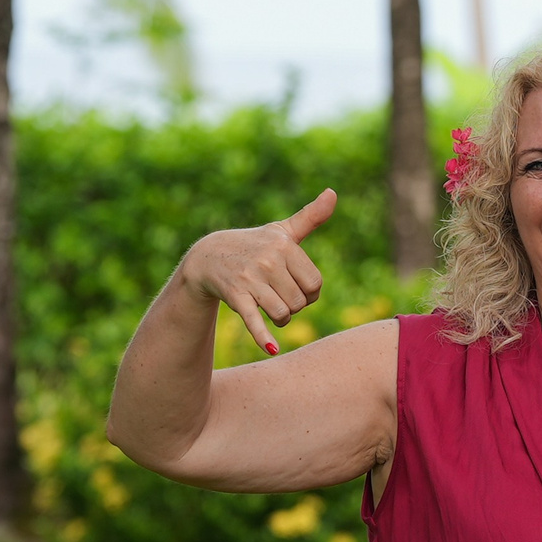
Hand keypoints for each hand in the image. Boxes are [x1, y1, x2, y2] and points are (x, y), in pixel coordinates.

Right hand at [176, 190, 334, 355]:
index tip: (296, 287)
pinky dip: (264, 337)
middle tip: (278, 297)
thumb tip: (333, 193)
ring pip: (283, 314)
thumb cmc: (254, 245)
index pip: (315, 284)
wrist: (208, 257)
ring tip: (271, 311)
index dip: (309, 293)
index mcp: (284, 245)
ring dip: (280, 320)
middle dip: (293, 307)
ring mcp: (251, 279)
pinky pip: (255, 320)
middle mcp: (269, 260)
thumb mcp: (281, 231)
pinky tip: (272, 349)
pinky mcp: (236, 296)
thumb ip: (311, 217)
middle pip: (299, 302)